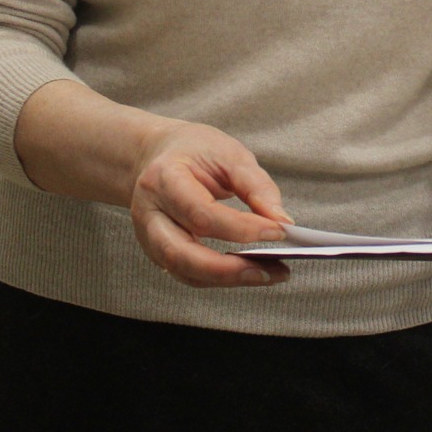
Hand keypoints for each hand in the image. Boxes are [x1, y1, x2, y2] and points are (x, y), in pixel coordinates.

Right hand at [127, 120, 294, 288]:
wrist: (156, 156)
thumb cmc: (194, 151)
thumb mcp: (229, 154)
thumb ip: (256, 186)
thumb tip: (282, 222)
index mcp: (163, 179)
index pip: (202, 213)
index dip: (242, 228)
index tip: (279, 231)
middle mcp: (149, 213)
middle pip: (182, 254)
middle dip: (228, 269)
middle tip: (271, 270)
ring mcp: (149, 237)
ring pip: (185, 272)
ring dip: (228, 279)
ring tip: (270, 274)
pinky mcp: (160, 253)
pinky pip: (190, 274)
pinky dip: (221, 278)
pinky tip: (251, 271)